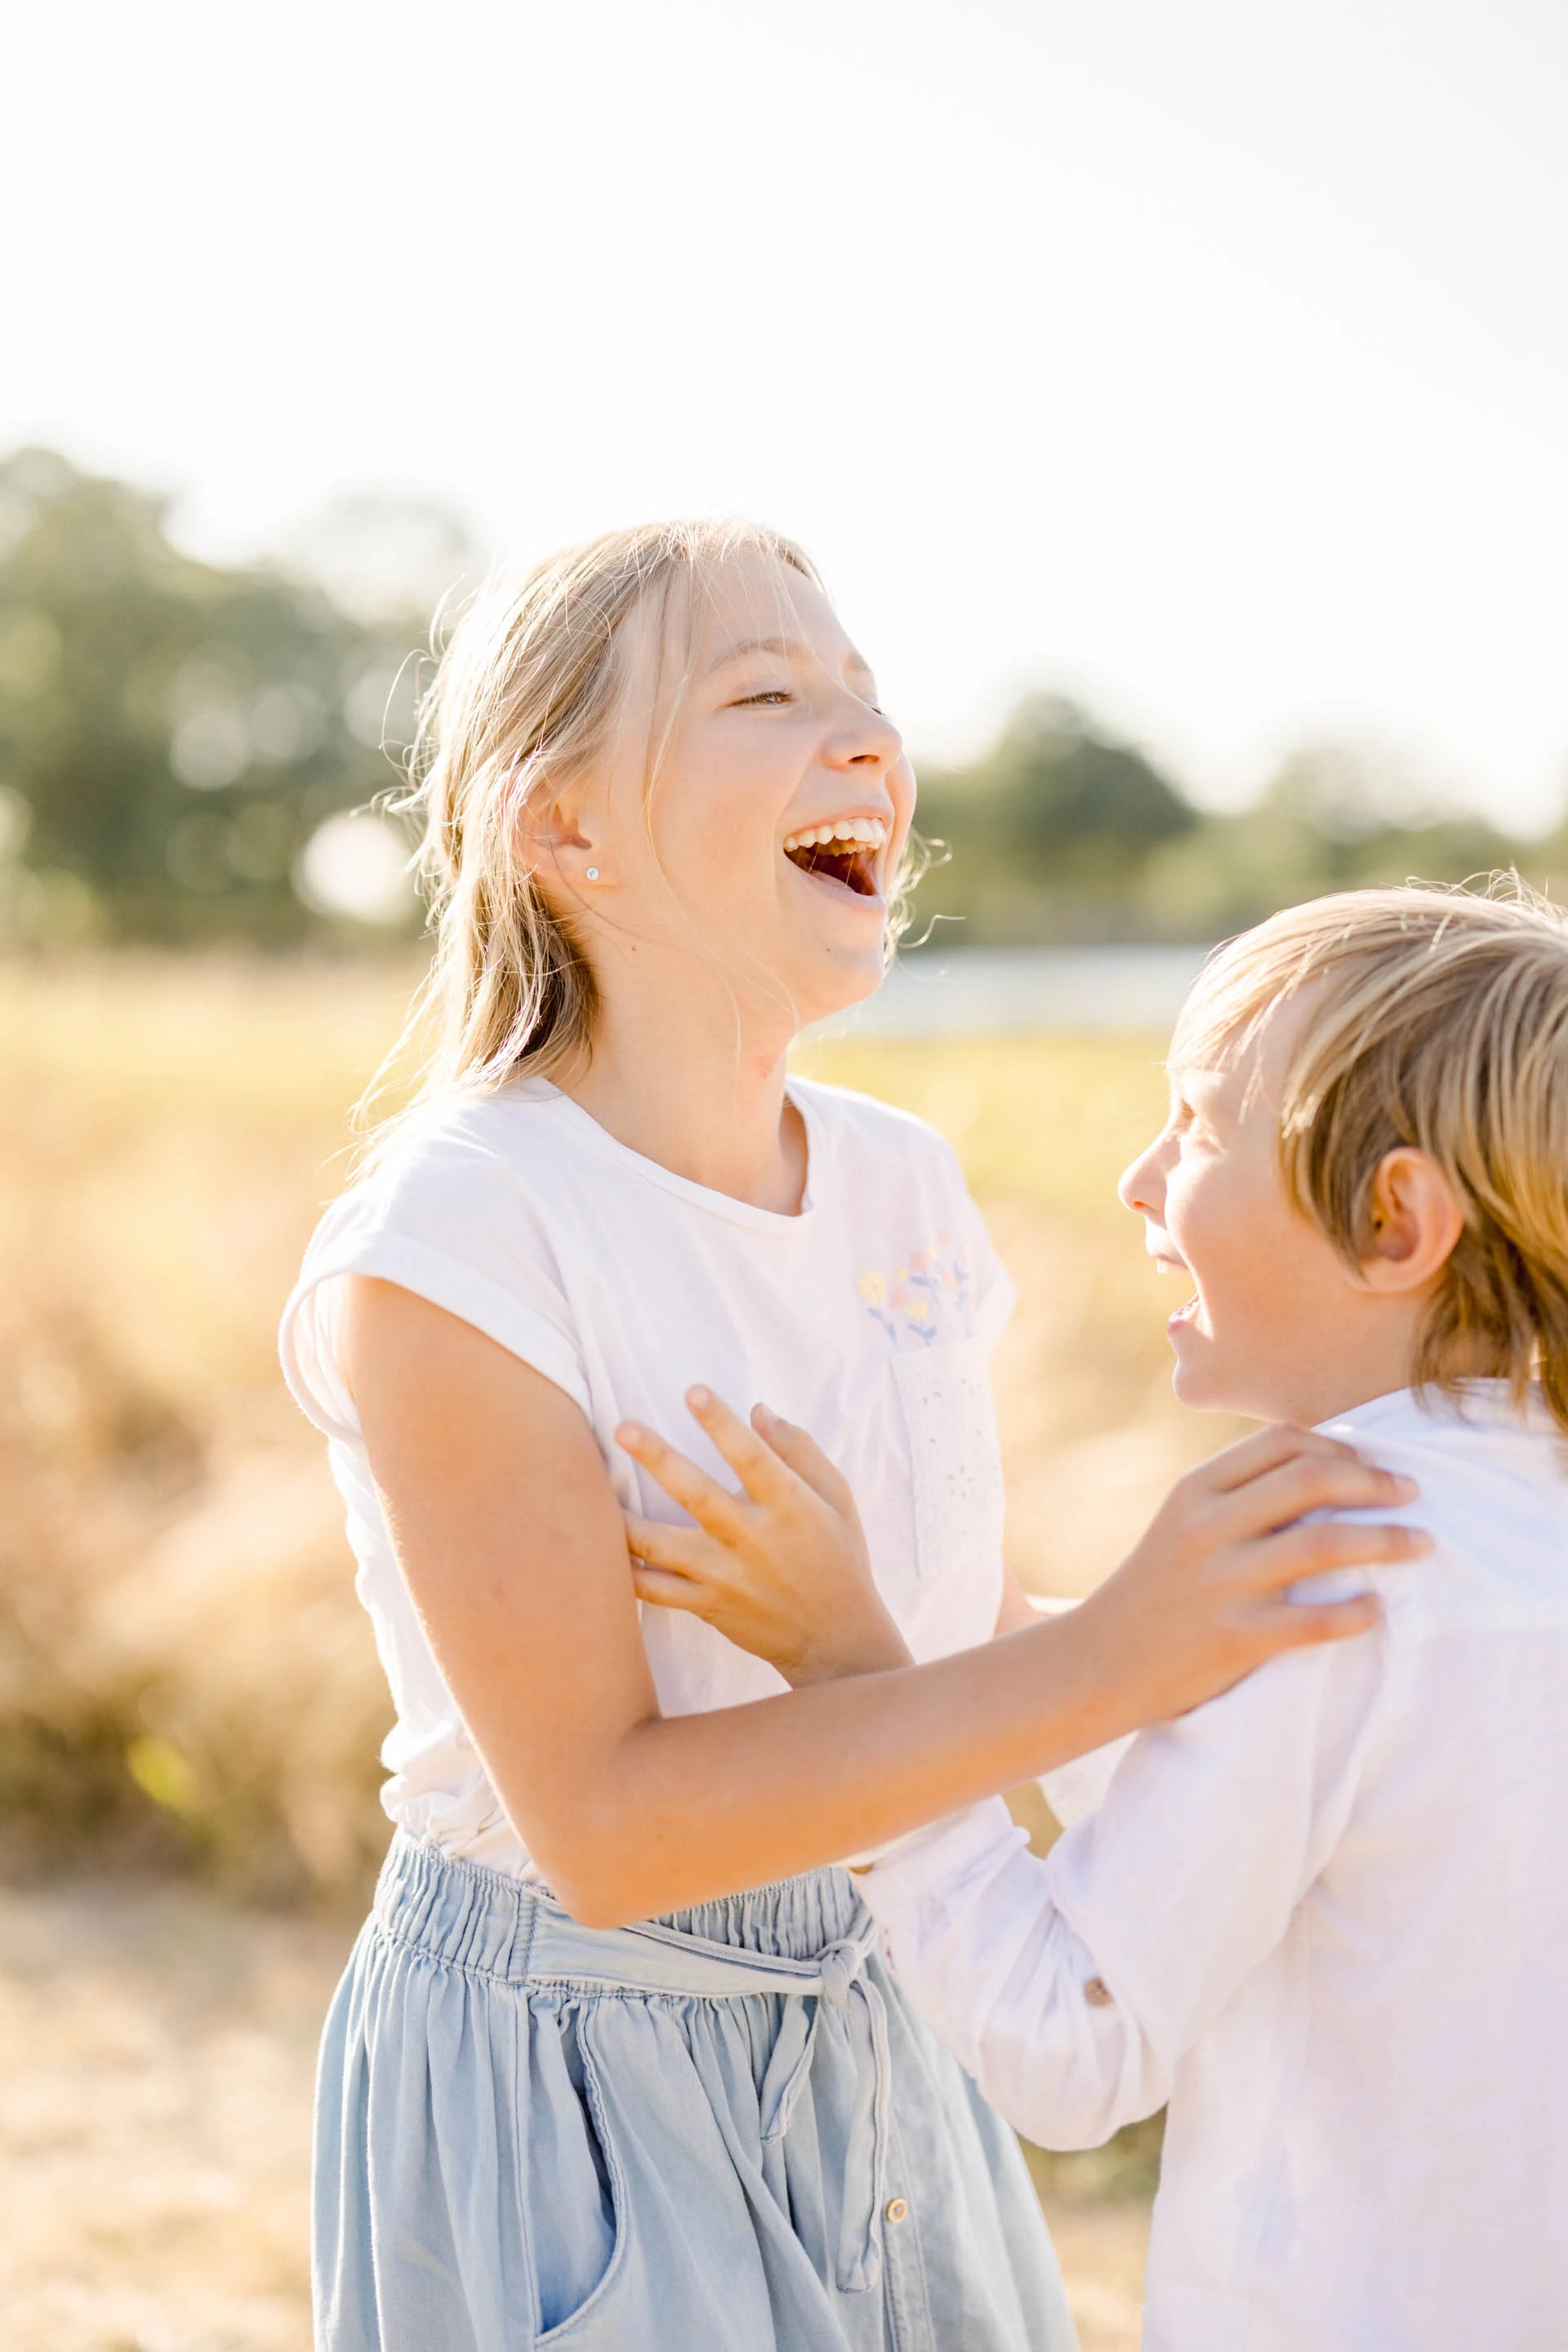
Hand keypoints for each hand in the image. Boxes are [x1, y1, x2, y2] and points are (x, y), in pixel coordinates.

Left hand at [616, 1388, 911, 1685]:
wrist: (835, 1639)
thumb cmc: (839, 1558)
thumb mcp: (836, 1498)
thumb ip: (800, 1451)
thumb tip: (759, 1411)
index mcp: (789, 1508)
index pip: (751, 1458)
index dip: (722, 1424)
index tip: (694, 1392)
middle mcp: (752, 1540)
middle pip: (696, 1494)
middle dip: (657, 1459)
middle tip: (624, 1427)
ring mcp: (725, 1576)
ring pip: (661, 1547)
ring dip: (625, 1519)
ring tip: (590, 1493)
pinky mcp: (707, 1605)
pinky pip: (656, 1591)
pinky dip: (625, 1573)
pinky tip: (597, 1549)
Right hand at [1069, 1421, 1429, 1724]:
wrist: (1098, 1662)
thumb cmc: (1157, 1588)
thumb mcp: (1182, 1522)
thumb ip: (1239, 1493)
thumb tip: (1327, 1467)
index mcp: (1195, 1490)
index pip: (1283, 1442)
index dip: (1341, 1447)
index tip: (1374, 1464)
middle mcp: (1208, 1527)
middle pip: (1312, 1480)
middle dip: (1377, 1483)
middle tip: (1413, 1494)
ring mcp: (1221, 1583)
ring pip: (1325, 1544)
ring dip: (1387, 1540)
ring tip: (1421, 1545)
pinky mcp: (1235, 1639)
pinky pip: (1316, 1621)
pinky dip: (1357, 1612)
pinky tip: (1375, 1610)